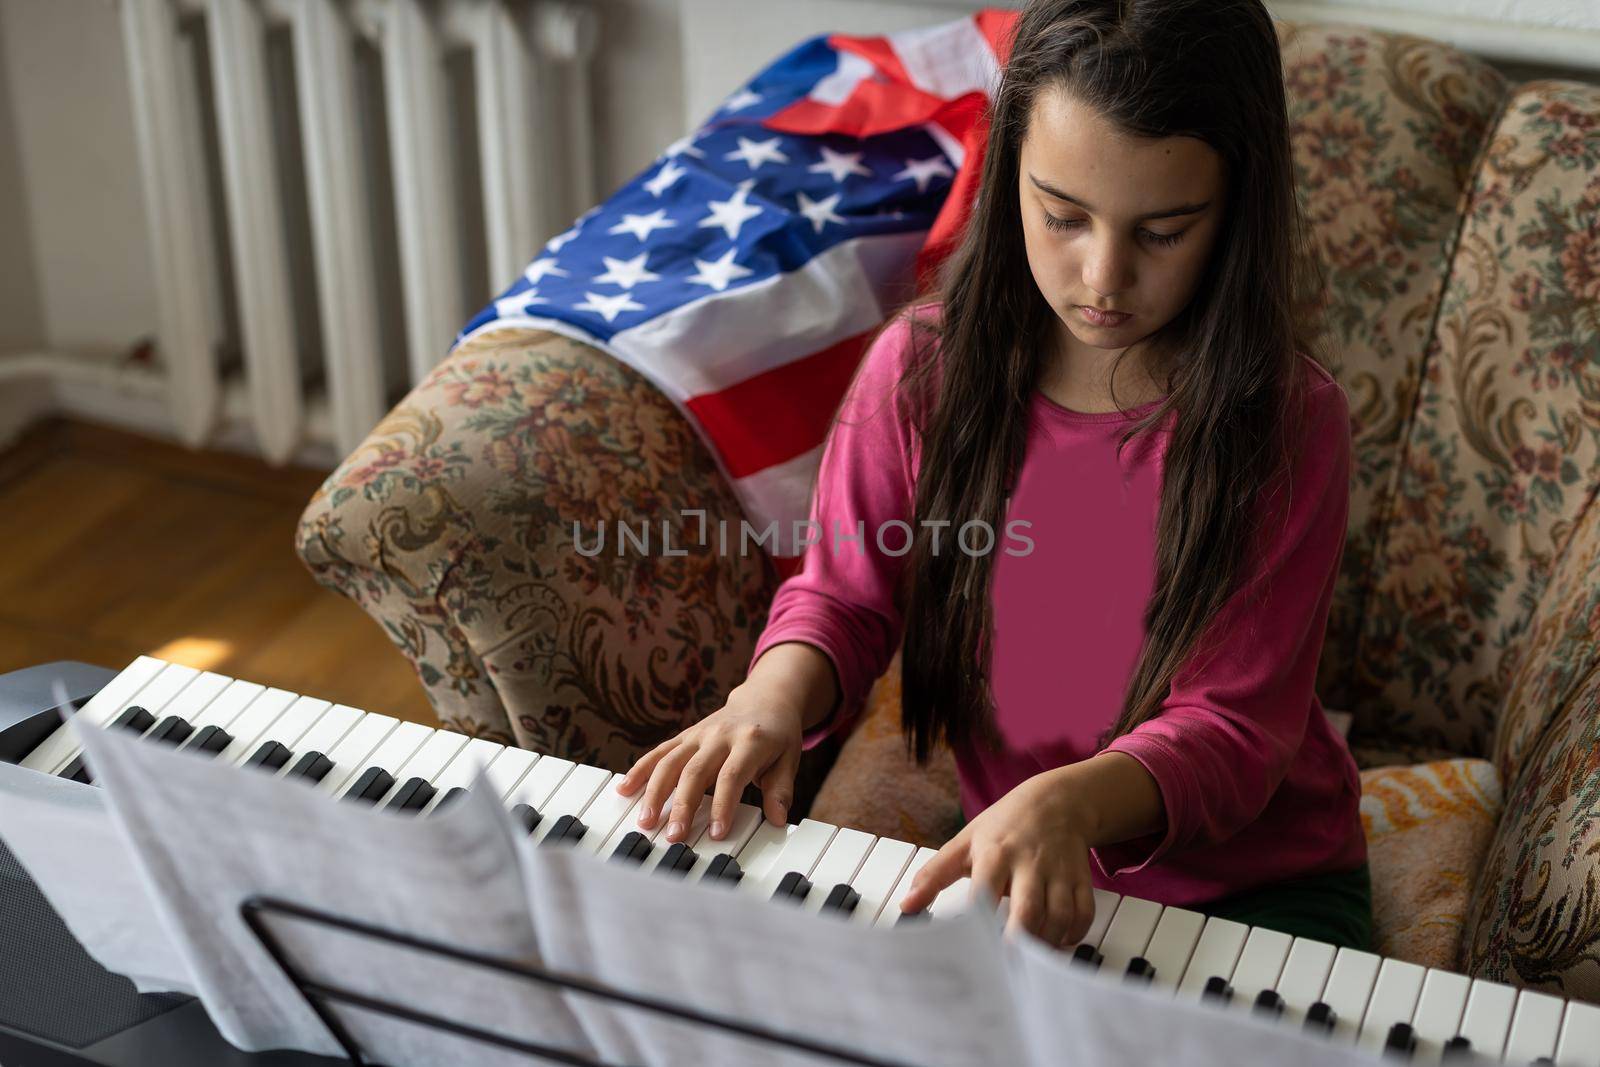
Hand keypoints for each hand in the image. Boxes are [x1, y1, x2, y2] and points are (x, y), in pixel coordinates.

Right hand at [614, 681, 803, 844]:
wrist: (765, 699)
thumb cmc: (777, 734)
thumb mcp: (790, 759)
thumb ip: (781, 790)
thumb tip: (777, 820)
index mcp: (749, 741)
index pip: (731, 775)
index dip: (722, 805)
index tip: (716, 833)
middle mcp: (719, 735)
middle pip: (694, 771)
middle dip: (681, 805)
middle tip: (673, 836)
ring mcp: (699, 734)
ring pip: (670, 761)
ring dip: (654, 791)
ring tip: (645, 820)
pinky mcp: (686, 736)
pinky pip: (659, 752)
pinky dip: (640, 769)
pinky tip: (625, 789)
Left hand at [895, 766, 1097, 947]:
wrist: (1055, 801)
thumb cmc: (1004, 825)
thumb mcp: (964, 842)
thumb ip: (934, 875)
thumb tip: (906, 906)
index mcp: (995, 854)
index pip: (984, 891)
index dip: (978, 922)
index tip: (971, 950)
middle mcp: (1029, 863)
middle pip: (1027, 910)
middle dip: (1018, 943)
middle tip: (1005, 969)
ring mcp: (1058, 871)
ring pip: (1059, 916)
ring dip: (1044, 943)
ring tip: (1027, 961)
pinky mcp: (1081, 878)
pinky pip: (1083, 914)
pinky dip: (1073, 934)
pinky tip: (1055, 942)